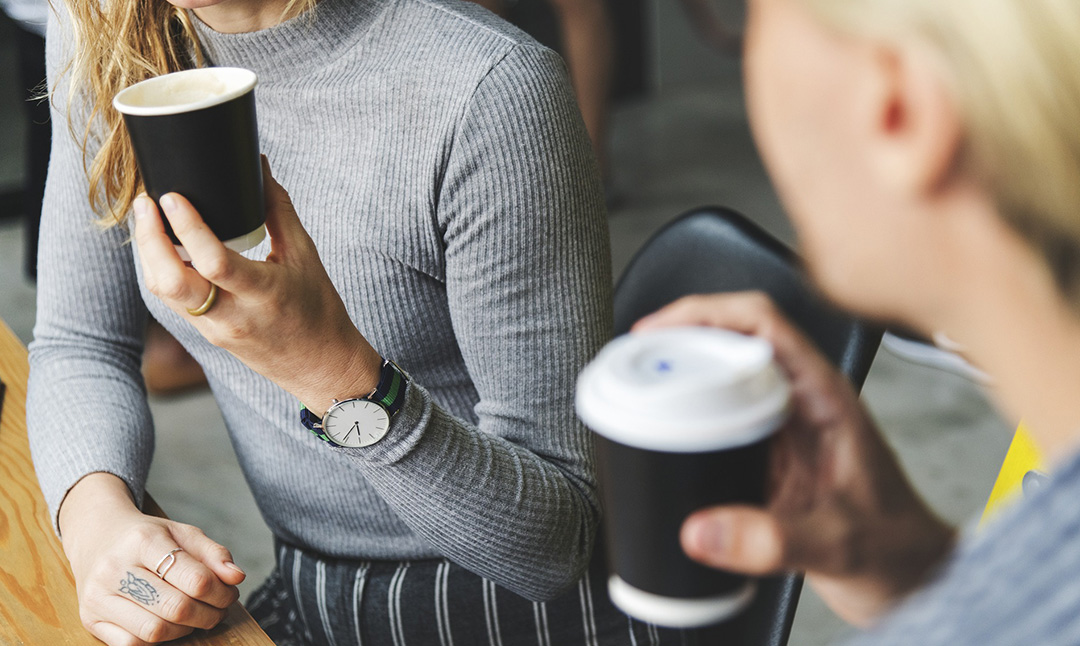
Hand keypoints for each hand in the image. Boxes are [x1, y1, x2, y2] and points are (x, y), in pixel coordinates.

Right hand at [59, 473, 244, 644]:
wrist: (97, 536)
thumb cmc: (147, 537)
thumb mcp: (182, 533)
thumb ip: (213, 554)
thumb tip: (236, 577)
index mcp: (143, 541)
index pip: (196, 579)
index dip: (222, 593)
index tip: (229, 593)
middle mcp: (115, 569)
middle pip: (176, 608)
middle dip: (208, 615)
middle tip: (218, 610)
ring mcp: (98, 596)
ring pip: (155, 631)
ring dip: (185, 630)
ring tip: (195, 617)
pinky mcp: (89, 619)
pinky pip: (130, 644)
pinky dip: (157, 641)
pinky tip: (168, 625)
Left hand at [132, 157, 382, 416]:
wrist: (321, 368)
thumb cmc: (319, 311)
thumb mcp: (307, 257)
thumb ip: (278, 211)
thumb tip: (259, 168)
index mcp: (264, 294)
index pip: (214, 262)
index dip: (187, 227)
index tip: (171, 196)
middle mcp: (233, 316)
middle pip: (170, 282)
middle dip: (149, 239)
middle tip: (146, 203)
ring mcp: (215, 329)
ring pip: (163, 292)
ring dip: (148, 254)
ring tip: (147, 218)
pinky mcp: (206, 335)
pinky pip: (172, 301)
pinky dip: (160, 270)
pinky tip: (160, 246)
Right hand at [634, 292, 954, 626]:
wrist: (914, 579)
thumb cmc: (897, 551)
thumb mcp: (836, 544)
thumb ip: (770, 540)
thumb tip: (701, 530)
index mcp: (826, 397)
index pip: (762, 323)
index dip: (704, 313)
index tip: (659, 329)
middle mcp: (803, 401)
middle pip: (733, 339)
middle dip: (679, 338)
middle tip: (635, 357)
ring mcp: (785, 425)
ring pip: (724, 374)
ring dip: (681, 372)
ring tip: (637, 383)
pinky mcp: (770, 454)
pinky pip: (720, 415)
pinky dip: (687, 412)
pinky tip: (662, 430)